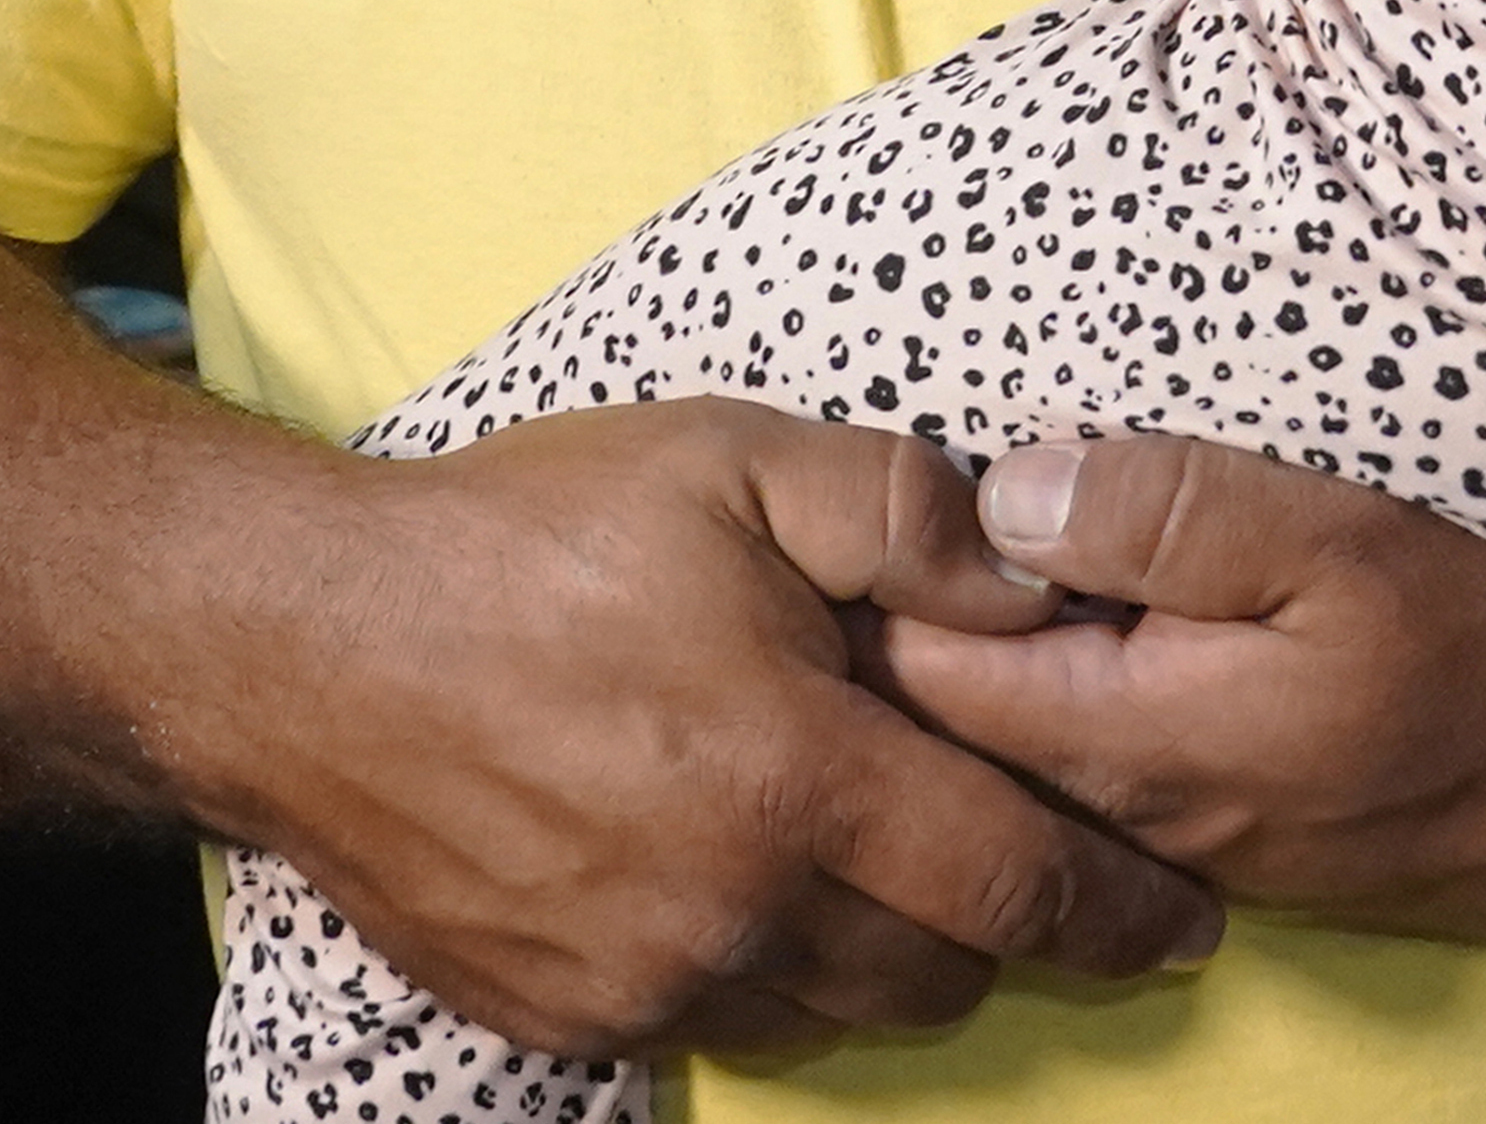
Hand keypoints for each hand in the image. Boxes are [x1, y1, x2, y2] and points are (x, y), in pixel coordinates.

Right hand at [180, 398, 1219, 1060]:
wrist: (302, 645)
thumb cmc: (527, 535)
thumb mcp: (735, 462)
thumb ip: (908, 515)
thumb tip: (1041, 584)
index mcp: (792, 777)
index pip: (1015, 883)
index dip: (1119, 907)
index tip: (1183, 917)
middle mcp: (729, 907)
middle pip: (942, 974)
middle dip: (1010, 930)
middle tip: (1035, 869)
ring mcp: (639, 976)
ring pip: (837, 1012)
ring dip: (889, 956)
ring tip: (895, 870)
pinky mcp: (563, 1012)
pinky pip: (721, 1022)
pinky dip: (768, 971)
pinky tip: (755, 884)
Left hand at [871, 434, 1485, 949]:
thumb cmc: (1485, 656)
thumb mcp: (1337, 542)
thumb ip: (1168, 514)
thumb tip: (1004, 492)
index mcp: (1117, 734)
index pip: (907, 667)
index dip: (855, 570)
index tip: (847, 477)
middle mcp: (1110, 803)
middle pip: (922, 717)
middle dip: (869, 615)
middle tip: (849, 500)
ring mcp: (1151, 827)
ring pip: (986, 741)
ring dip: (945, 649)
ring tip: (915, 543)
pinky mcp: (1196, 823)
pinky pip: (1057, 754)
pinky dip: (1019, 682)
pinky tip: (1031, 606)